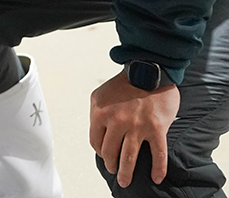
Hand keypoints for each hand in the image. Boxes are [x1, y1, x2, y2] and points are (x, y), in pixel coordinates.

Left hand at [90, 70, 178, 186]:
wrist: (148, 71)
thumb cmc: (124, 84)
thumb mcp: (99, 95)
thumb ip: (96, 113)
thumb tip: (97, 132)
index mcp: (100, 113)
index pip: (95, 141)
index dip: (99, 151)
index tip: (104, 155)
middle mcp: (116, 122)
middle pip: (110, 152)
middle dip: (111, 165)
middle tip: (114, 171)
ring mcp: (137, 126)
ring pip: (129, 157)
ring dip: (126, 173)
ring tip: (125, 181)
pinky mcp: (156, 129)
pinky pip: (157, 154)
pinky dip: (157, 169)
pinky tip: (156, 178)